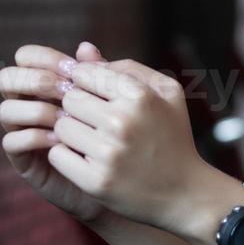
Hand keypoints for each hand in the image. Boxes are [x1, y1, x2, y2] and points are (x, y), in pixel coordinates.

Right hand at [0, 41, 114, 224]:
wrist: (122, 180)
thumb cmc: (119, 135)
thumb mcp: (113, 101)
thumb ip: (99, 75)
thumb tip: (86, 47)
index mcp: (47, 84)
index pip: (27, 57)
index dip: (45, 57)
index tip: (73, 69)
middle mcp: (30, 103)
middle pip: (7, 78)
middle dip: (35, 80)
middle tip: (65, 91)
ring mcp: (23, 131)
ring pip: (6, 109)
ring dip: (36, 109)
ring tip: (65, 119)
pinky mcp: (24, 160)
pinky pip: (11, 141)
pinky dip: (33, 136)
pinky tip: (59, 140)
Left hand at [49, 47, 217, 233]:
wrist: (186, 193)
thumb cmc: (173, 137)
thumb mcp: (167, 94)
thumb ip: (127, 68)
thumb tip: (83, 51)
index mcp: (139, 96)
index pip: (85, 74)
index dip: (87, 85)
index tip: (98, 98)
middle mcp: (122, 122)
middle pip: (70, 99)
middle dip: (79, 109)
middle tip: (96, 123)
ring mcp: (108, 153)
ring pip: (61, 126)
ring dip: (72, 133)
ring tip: (93, 141)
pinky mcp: (95, 181)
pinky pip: (57, 154)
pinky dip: (67, 156)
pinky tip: (87, 160)